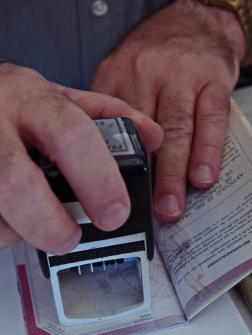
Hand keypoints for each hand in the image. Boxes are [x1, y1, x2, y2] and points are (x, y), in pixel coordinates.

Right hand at [0, 64, 162, 252]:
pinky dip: (1, 230)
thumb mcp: (61, 97)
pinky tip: (10, 217)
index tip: (114, 213)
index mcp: (33, 98)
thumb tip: (153, 137)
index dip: (97, 179)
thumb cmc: (16, 100)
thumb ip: (109, 115)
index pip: (71, 135)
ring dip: (18, 231)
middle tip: (69, 237)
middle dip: (50, 224)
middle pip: (18, 185)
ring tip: (35, 222)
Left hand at [90, 0, 244, 221]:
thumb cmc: (156, 52)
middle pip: (144, 133)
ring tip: (173, 204)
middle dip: (148, 177)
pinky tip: (203, 175)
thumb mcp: (120, 70)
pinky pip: (212, 119)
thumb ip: (112, 110)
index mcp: (118, 75)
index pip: (112, 125)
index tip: (115, 195)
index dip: (114, 165)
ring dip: (175, 173)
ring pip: (177, 130)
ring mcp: (182, 75)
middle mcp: (147, 73)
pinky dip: (208, 151)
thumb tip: (107, 160)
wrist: (194, 20)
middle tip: (148, 210)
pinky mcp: (213, 79)